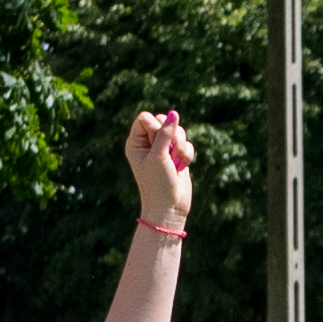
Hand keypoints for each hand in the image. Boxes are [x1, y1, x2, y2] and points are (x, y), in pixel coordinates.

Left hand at [125, 106, 193, 226]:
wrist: (169, 208)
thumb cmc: (157, 184)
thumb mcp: (158, 156)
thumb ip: (166, 133)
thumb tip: (174, 113)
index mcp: (135, 143)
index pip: (145, 118)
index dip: (155, 126)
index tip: (157, 143)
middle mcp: (148, 144)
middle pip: (163, 121)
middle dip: (171, 135)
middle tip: (169, 152)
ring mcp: (164, 150)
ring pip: (178, 132)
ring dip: (180, 146)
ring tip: (175, 162)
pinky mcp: (177, 157)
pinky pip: (187, 144)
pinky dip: (187, 155)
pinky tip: (181, 168)